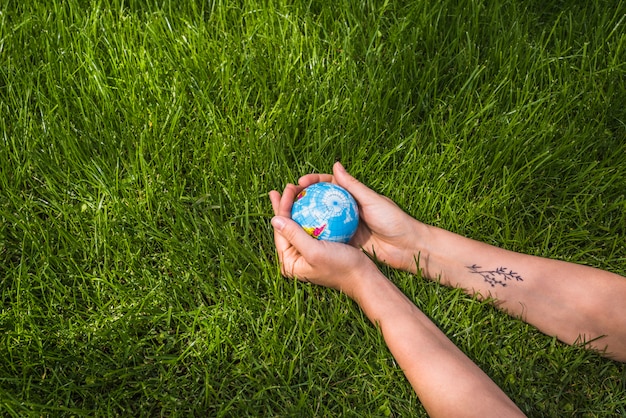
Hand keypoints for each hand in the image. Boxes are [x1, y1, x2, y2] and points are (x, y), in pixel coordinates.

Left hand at [269, 183, 376, 297]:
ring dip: (295, 207)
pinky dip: (310, 212)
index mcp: (289, 262)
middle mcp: (295, 258)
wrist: (364, 277)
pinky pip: (310, 226)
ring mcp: (306, 252)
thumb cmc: (340, 267)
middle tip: (285, 187)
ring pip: (297, 224)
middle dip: (285, 206)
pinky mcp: (318, 248)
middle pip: (287, 226)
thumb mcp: (314, 251)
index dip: (281, 207)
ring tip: (293, 191)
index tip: (286, 189)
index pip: (281, 230)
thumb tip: (273, 220)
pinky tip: (312, 200)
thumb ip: (293, 235)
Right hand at [298, 162, 424, 272]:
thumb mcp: (373, 200)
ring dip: (305, 217)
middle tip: (287, 199)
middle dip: (303, 199)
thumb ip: (353, 186)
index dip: (312, 182)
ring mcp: (345, 225)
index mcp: (353, 195)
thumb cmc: (393, 220)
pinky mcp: (347, 241)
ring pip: (320, 219)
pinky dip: (315, 235)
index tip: (299, 183)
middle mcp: (346, 209)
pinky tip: (301, 236)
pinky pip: (327, 237)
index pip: (328, 184)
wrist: (407, 247)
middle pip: (320, 201)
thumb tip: (335, 165)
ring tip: (288, 217)